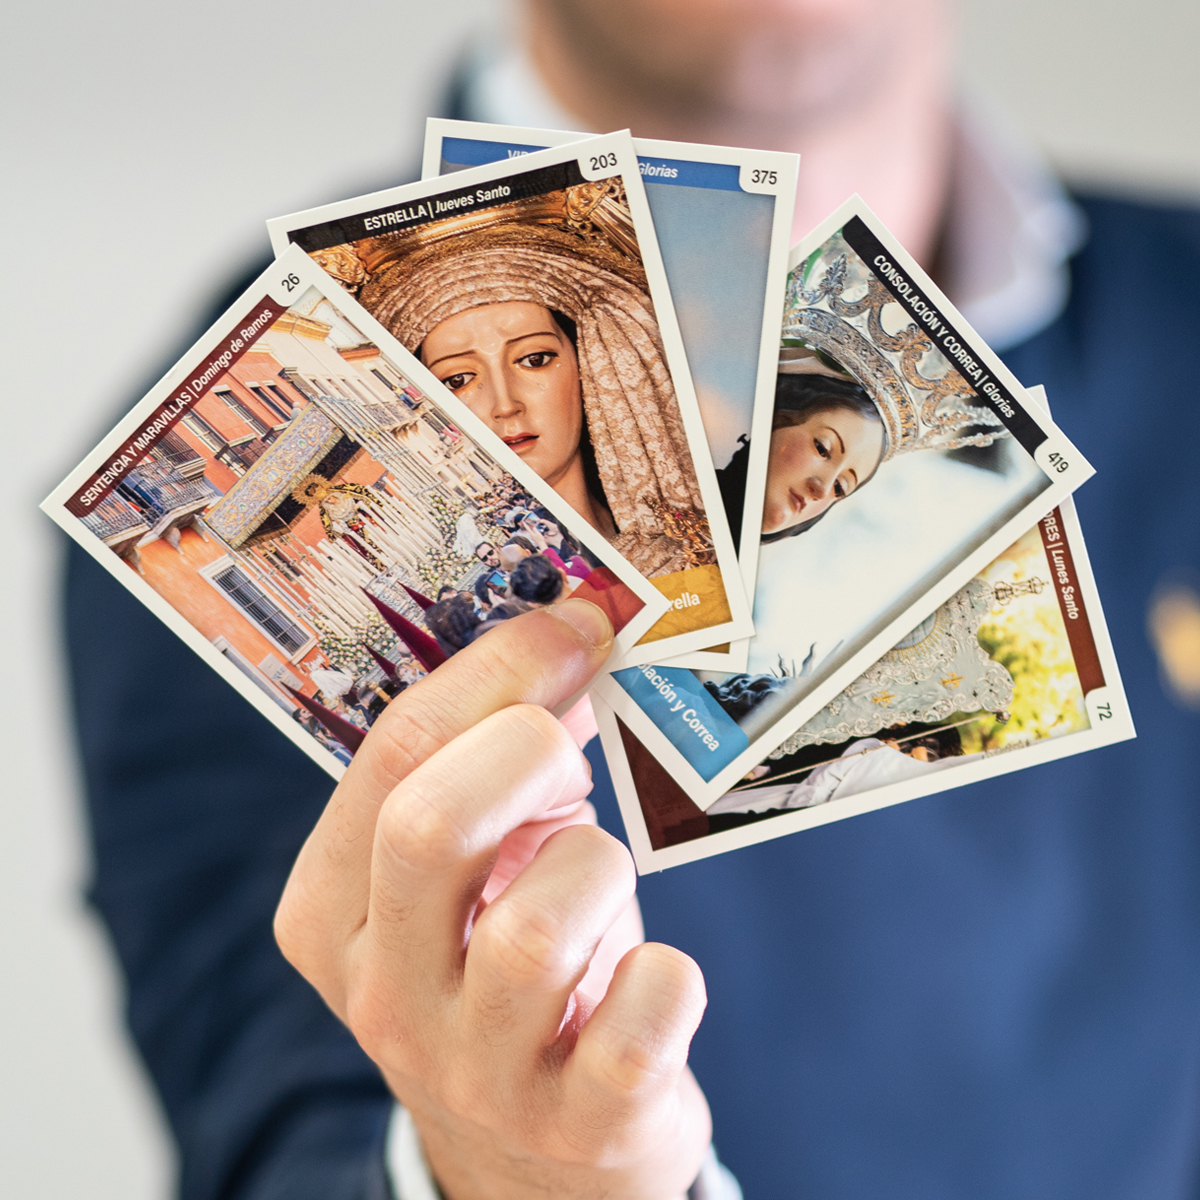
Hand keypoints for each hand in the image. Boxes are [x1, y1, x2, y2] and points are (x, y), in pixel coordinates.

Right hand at [275, 599, 711, 1199]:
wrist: (536, 1152)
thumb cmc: (506, 968)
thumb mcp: (468, 871)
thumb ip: (491, 768)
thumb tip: (573, 641)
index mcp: (333, 911)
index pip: (394, 758)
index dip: (499, 669)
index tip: (574, 622)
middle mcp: (385, 994)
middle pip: (430, 826)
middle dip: (527, 749)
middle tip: (573, 745)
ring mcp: (475, 1068)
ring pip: (540, 928)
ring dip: (599, 870)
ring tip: (599, 884)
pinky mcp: (579, 1121)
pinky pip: (645, 1016)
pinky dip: (667, 977)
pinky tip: (648, 977)